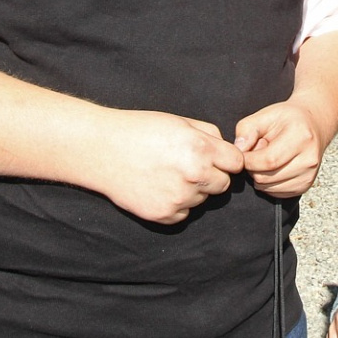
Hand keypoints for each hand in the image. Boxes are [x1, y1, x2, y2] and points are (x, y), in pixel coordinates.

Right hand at [88, 110, 243, 223]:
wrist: (102, 150)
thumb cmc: (141, 130)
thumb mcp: (180, 121)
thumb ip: (209, 134)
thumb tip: (227, 150)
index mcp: (200, 150)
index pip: (236, 163)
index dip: (227, 159)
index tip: (217, 158)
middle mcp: (194, 176)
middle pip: (223, 184)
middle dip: (212, 175)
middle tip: (188, 165)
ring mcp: (179, 198)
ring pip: (202, 199)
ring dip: (192, 190)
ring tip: (167, 173)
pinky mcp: (164, 215)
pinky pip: (183, 213)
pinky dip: (176, 204)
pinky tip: (157, 187)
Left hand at [234, 98, 326, 196]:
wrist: (313, 125)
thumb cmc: (287, 119)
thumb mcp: (265, 115)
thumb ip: (247, 129)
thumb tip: (239, 150)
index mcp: (301, 137)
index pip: (268, 161)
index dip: (248, 160)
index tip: (244, 152)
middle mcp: (309, 159)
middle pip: (266, 177)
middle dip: (252, 168)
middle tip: (257, 152)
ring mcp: (309, 175)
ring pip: (268, 188)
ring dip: (259, 176)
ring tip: (267, 158)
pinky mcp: (305, 186)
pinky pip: (275, 193)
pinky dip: (267, 183)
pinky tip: (273, 167)